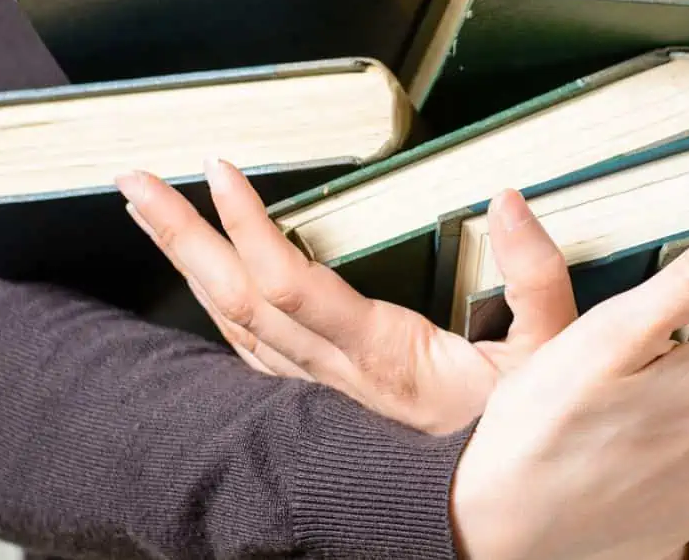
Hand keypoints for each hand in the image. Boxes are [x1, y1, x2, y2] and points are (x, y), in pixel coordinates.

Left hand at [116, 160, 580, 434]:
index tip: (221, 171)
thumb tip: (507, 202)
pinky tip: (202, 280)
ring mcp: (325, 394)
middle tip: (133, 183)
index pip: (290, 284)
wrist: (504, 516)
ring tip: (150, 211)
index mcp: (384, 355)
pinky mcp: (328, 402)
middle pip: (236, 301)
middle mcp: (339, 377)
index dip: (247, 225)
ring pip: (234, 326)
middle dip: (181, 237)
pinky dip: (218, 306)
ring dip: (187, 263)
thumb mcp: (555, 356)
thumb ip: (536, 277)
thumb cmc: (525, 439)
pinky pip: (252, 352)